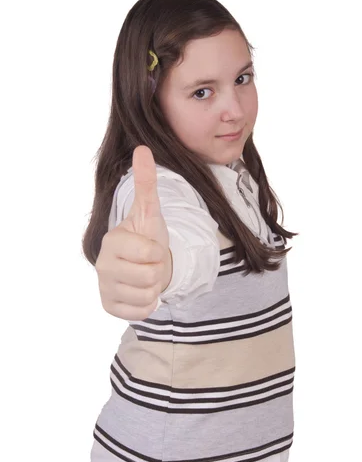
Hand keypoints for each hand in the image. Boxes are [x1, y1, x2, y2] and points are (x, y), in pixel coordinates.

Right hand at [95, 145, 171, 320]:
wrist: (143, 263)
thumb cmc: (146, 236)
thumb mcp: (149, 211)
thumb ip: (146, 184)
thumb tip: (142, 149)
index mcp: (112, 241)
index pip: (151, 254)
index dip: (158, 252)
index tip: (149, 246)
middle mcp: (103, 265)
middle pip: (150, 277)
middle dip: (157, 270)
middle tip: (149, 263)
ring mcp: (104, 288)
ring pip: (147, 295)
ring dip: (154, 287)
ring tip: (145, 275)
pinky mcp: (110, 307)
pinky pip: (141, 313)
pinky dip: (148, 304)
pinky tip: (140, 291)